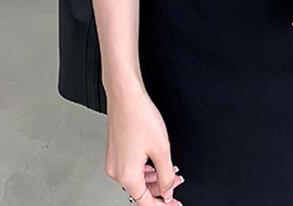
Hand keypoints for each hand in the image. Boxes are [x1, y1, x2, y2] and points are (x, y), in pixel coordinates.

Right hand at [104, 81, 184, 203]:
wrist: (126, 97)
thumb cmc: (140, 118)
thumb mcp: (162, 149)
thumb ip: (166, 175)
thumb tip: (168, 191)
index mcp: (127, 176)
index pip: (146, 201)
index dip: (163, 204)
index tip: (174, 204)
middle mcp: (117, 172)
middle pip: (141, 190)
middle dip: (161, 189)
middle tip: (177, 183)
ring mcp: (114, 161)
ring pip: (137, 178)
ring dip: (154, 177)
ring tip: (170, 171)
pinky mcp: (115, 151)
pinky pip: (132, 167)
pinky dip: (146, 168)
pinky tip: (156, 162)